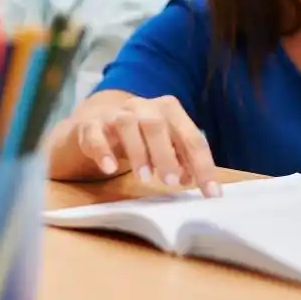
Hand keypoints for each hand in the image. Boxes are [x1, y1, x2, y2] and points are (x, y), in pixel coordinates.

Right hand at [70, 95, 219, 196]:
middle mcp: (142, 106)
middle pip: (157, 125)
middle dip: (167, 155)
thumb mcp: (162, 146)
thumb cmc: (138, 137)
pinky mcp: (89, 125)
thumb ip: (179, 159)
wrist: (94, 123)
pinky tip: (110, 168)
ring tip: (145, 179)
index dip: (203, 166)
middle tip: (172, 183)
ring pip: (127, 125)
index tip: (211, 193)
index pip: (191, 137)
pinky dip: (103, 151)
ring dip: (138, 152)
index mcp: (168, 110)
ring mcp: (114, 113)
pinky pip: (95, 134)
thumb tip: (189, 177)